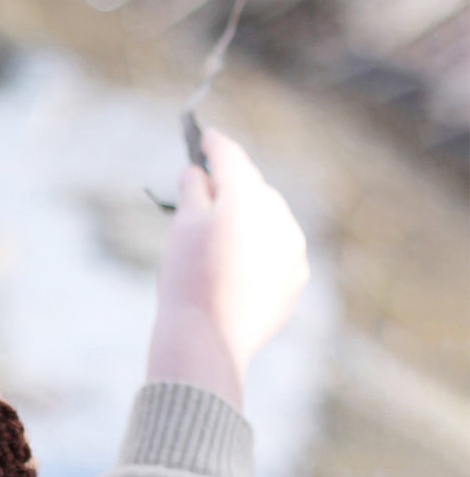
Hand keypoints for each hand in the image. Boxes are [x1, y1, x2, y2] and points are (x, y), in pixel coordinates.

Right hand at [146, 128, 308, 408]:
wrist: (207, 338)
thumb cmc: (188, 279)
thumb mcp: (182, 228)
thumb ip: (194, 191)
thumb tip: (199, 174)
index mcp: (248, 198)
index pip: (231, 159)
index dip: (215, 146)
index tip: (206, 138)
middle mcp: (279, 218)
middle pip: (254, 190)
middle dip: (232, 189)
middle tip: (205, 192)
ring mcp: (293, 250)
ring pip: (269, 222)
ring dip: (247, 221)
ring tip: (218, 238)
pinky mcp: (295, 279)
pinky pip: (277, 253)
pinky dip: (258, 251)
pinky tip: (235, 267)